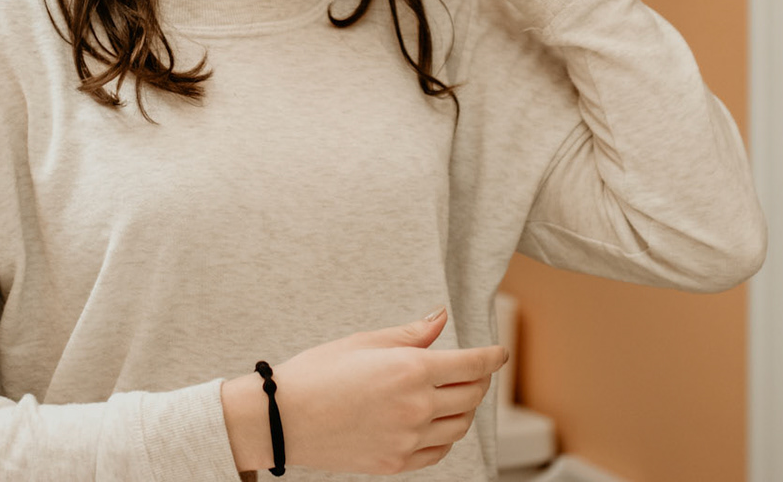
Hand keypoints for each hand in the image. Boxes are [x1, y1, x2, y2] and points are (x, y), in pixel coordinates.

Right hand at [221, 308, 506, 474]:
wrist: (282, 419)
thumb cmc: (317, 373)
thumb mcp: (364, 342)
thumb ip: (410, 334)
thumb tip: (440, 318)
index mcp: (410, 370)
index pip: (472, 364)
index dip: (492, 357)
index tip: (500, 353)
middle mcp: (416, 407)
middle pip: (472, 395)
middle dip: (480, 380)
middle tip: (475, 370)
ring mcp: (408, 439)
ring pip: (459, 426)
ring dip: (465, 408)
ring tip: (455, 395)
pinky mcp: (396, 463)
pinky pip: (438, 452)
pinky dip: (446, 436)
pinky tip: (436, 423)